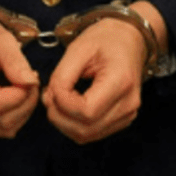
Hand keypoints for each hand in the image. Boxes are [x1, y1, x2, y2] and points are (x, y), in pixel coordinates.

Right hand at [0, 2, 39, 139]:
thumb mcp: (0, 38)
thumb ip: (15, 61)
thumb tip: (30, 82)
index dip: (21, 96)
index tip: (33, 77)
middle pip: (1, 120)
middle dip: (25, 103)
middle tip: (33, 81)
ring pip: (2, 128)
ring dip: (21, 112)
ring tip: (25, 88)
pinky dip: (13, 116)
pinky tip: (15, 97)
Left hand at [42, 17, 146, 144]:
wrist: (128, 39)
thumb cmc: (106, 39)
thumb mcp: (80, 47)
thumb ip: (63, 74)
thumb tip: (51, 98)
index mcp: (121, 81)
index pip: (87, 111)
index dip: (63, 103)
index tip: (52, 86)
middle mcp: (128, 104)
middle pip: (85, 129)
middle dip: (58, 116)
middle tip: (47, 95)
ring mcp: (127, 115)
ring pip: (86, 135)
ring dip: (63, 122)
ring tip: (55, 99)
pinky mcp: (121, 120)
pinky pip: (91, 133)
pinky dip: (73, 124)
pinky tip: (67, 106)